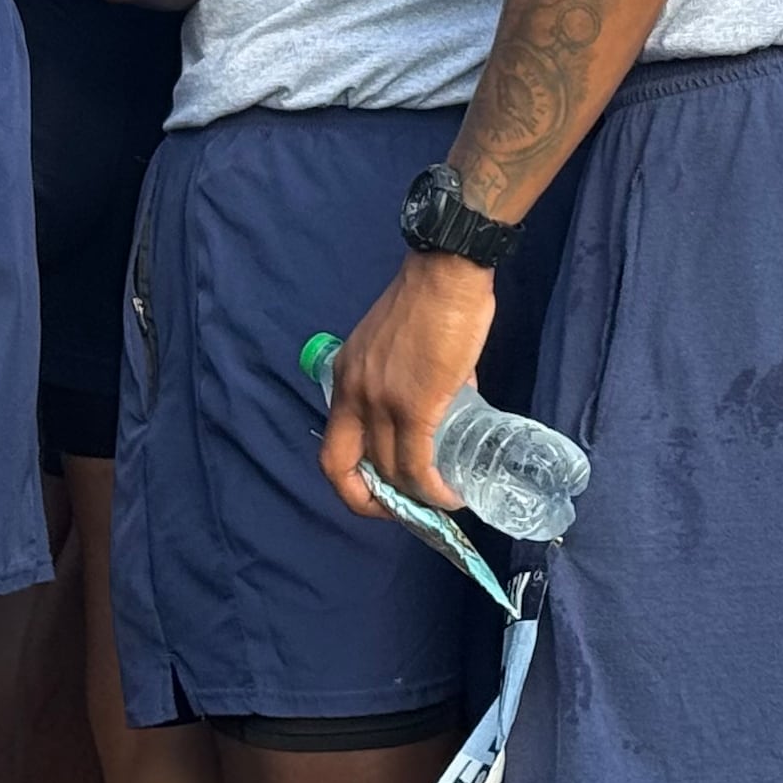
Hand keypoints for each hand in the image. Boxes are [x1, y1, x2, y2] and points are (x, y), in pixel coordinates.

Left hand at [321, 251, 497, 516]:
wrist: (447, 273)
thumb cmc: (429, 301)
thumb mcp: (395, 346)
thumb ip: (405, 381)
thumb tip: (438, 409)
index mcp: (344, 380)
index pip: (331, 449)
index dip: (350, 484)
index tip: (381, 493)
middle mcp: (353, 395)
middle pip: (347, 469)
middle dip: (372, 502)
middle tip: (406, 509)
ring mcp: (381, 403)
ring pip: (390, 471)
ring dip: (415, 496)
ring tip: (440, 501)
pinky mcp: (415, 406)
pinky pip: (418, 464)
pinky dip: (434, 489)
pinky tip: (451, 495)